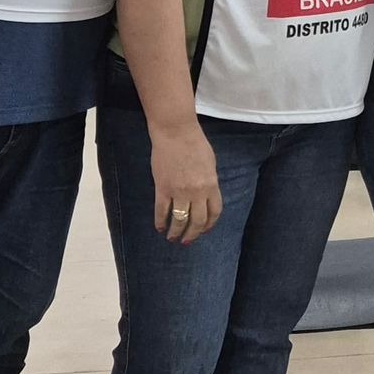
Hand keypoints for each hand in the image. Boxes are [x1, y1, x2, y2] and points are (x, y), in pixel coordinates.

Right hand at [150, 122, 222, 243]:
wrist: (175, 133)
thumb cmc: (195, 144)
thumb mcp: (210, 164)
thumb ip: (209, 182)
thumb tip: (206, 196)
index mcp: (212, 185)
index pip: (214, 212)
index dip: (209, 225)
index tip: (204, 231)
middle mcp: (197, 192)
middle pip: (197, 221)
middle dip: (192, 234)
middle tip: (187, 241)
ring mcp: (179, 191)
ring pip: (179, 220)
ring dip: (176, 232)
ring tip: (172, 238)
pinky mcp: (162, 188)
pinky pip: (162, 211)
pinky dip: (160, 222)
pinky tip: (159, 228)